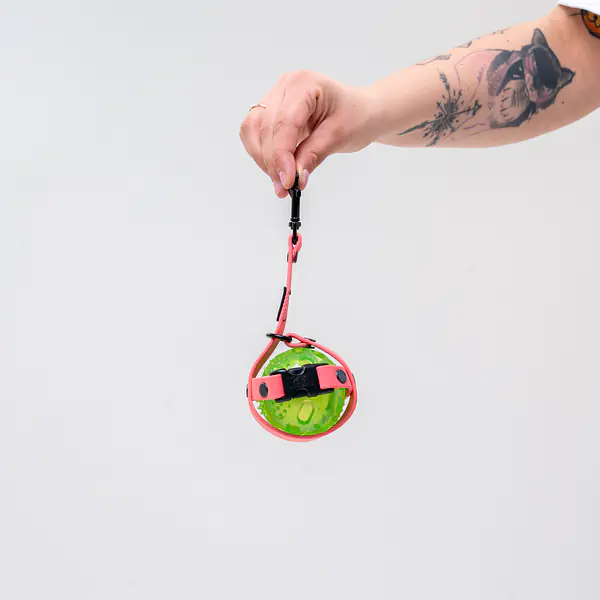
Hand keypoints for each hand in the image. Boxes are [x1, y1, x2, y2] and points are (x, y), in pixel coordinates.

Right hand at [239, 70, 381, 197]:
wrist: (361, 111)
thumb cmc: (356, 116)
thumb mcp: (339, 137)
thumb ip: (313, 155)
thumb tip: (294, 177)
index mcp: (304, 84)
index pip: (283, 122)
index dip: (281, 155)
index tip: (287, 181)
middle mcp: (285, 86)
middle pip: (264, 127)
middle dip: (272, 162)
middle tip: (284, 187)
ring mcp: (275, 97)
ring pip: (253, 130)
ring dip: (263, 159)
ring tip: (281, 182)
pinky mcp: (270, 111)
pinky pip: (255, 134)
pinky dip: (262, 154)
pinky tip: (276, 169)